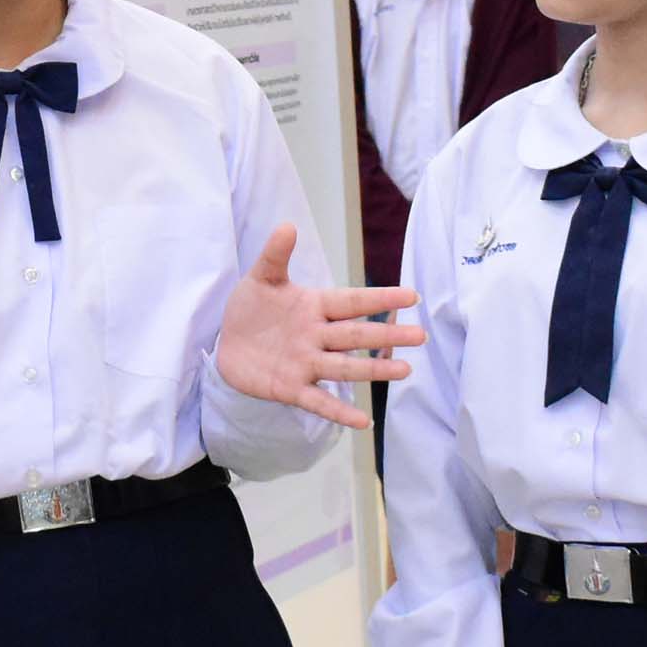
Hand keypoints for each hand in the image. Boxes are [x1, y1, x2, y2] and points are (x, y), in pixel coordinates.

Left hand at [214, 225, 422, 427]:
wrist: (225, 342)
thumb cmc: (251, 308)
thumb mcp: (260, 278)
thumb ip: (275, 255)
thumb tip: (288, 225)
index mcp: (315, 306)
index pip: (353, 302)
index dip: (379, 299)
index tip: (411, 296)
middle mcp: (317, 336)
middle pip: (357, 336)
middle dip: (387, 335)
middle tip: (420, 336)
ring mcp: (307, 364)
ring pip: (345, 367)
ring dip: (373, 370)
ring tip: (404, 371)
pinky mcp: (291, 388)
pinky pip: (319, 401)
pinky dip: (339, 411)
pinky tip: (363, 421)